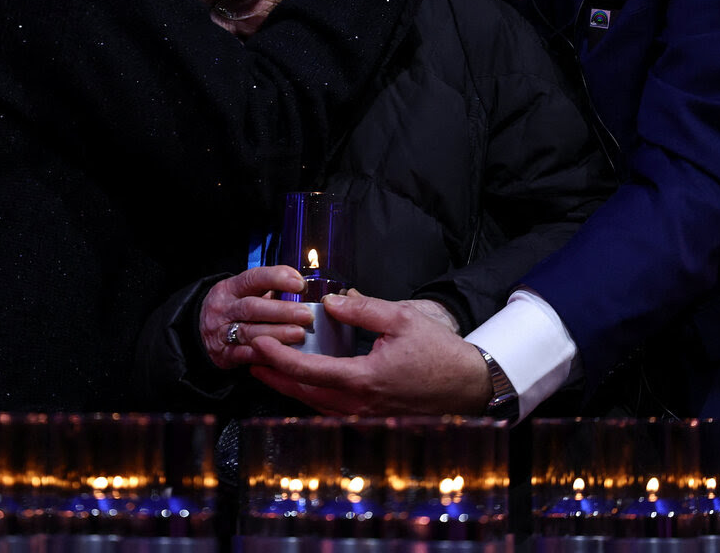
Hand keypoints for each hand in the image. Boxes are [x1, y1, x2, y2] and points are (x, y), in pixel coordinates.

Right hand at [199, 265, 313, 369]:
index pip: (254, 278)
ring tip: (299, 334)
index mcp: (232, 287)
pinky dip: (264, 354)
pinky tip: (282, 354)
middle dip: (281, 311)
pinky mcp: (222, 354)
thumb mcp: (245, 291)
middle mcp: (224, 308)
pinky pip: (245, 355)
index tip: (299, 284)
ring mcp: (220, 331)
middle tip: (306, 315)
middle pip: (252, 307)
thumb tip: (303, 288)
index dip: (277, 278)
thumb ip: (269, 288)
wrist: (201, 328)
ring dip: (276, 334)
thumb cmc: (235, 306)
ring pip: (249, 332)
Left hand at [249, 290, 491, 414]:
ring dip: (288, 387)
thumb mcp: (402, 318)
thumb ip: (362, 308)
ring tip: (267, 370)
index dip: (277, 357)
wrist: (470, 386)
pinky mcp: (372, 418)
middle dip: (273, 376)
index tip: (258, 342)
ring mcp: (365, 417)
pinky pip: (331, 410)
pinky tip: (303, 383)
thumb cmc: (439, 352)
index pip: (307, 371)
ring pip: (315, 406)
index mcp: (363, 380)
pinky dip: (310, 396)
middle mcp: (359, 405)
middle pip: (303, 394)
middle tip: (249, 359)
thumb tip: (329, 301)